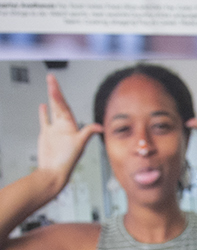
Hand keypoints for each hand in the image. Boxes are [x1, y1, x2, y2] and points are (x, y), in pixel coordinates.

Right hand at [36, 74, 101, 190]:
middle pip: (59, 105)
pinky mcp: (47, 135)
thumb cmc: (68, 160)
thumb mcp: (79, 144)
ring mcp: (56, 130)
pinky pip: (45, 121)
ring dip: (51, 98)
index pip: (65, 107)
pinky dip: (44, 113)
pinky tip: (43, 105)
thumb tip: (100, 127)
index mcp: (71, 126)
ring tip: (50, 86)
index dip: (60, 96)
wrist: (55, 171)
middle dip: (55, 91)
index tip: (54, 85)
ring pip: (53, 110)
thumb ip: (88, 133)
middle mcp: (65, 126)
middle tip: (50, 77)